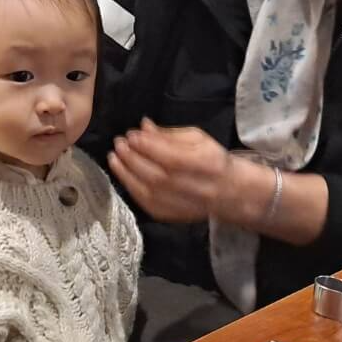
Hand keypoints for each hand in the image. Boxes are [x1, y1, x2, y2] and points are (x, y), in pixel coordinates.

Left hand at [108, 120, 255, 222]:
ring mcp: (180, 205)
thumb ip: (169, 134)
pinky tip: (121, 173)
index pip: (172, 158)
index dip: (148, 146)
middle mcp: (193, 189)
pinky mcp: (169, 215)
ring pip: (147, 191)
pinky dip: (129, 187)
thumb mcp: (197, 139)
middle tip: (119, 143)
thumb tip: (144, 127)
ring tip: (114, 156)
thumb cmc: (211, 160)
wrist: (227, 193)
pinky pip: (144, 202)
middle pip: (156, 175)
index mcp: (206, 166)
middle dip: (133, 158)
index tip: (131, 134)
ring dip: (125, 172)